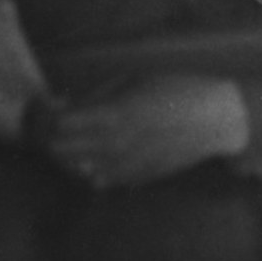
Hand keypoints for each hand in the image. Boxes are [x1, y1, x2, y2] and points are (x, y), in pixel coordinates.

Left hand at [41, 75, 249, 185]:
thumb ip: (96, 96)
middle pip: (60, 151)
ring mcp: (126, 165)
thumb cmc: (176, 90)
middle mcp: (114, 145)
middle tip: (56, 122)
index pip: (58, 125)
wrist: (214, 120)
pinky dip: (89, 168)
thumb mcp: (132, 80)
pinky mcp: (137, 177)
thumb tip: (66, 104)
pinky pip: (99, 180)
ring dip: (68, 154)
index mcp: (112, 116)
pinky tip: (95, 154)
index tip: (51, 104)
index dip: (47, 114)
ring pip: (76, 169)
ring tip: (73, 138)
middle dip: (51, 135)